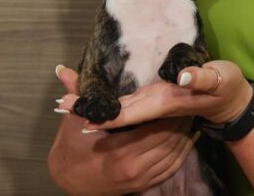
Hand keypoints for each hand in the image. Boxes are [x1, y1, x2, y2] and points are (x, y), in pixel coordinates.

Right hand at [48, 66, 198, 195]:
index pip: (155, 129)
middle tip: (188, 102)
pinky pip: (172, 168)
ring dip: (185, 136)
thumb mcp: (73, 122)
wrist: (70, 180)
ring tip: (190, 115)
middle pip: (169, 141)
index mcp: (119, 151)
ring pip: (175, 155)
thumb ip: (76, 96)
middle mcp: (134, 167)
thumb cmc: (73, 147)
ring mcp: (141, 179)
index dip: (170, 114)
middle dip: (181, 122)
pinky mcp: (145, 184)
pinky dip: (183, 153)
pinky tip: (188, 138)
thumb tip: (64, 70)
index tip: (177, 97)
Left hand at [57, 60, 252, 131]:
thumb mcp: (219, 78)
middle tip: (62, 104)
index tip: (80, 112)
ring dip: (97, 111)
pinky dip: (109, 109)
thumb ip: (201, 78)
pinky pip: (129, 109)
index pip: (130, 111)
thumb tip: (183, 77)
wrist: (233, 102)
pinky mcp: (158, 102)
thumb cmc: (226, 86)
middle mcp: (157, 107)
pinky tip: (97, 106)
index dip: (105, 113)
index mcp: (166, 101)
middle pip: (118, 113)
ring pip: (121, 112)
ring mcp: (157, 107)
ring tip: (70, 105)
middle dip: (91, 110)